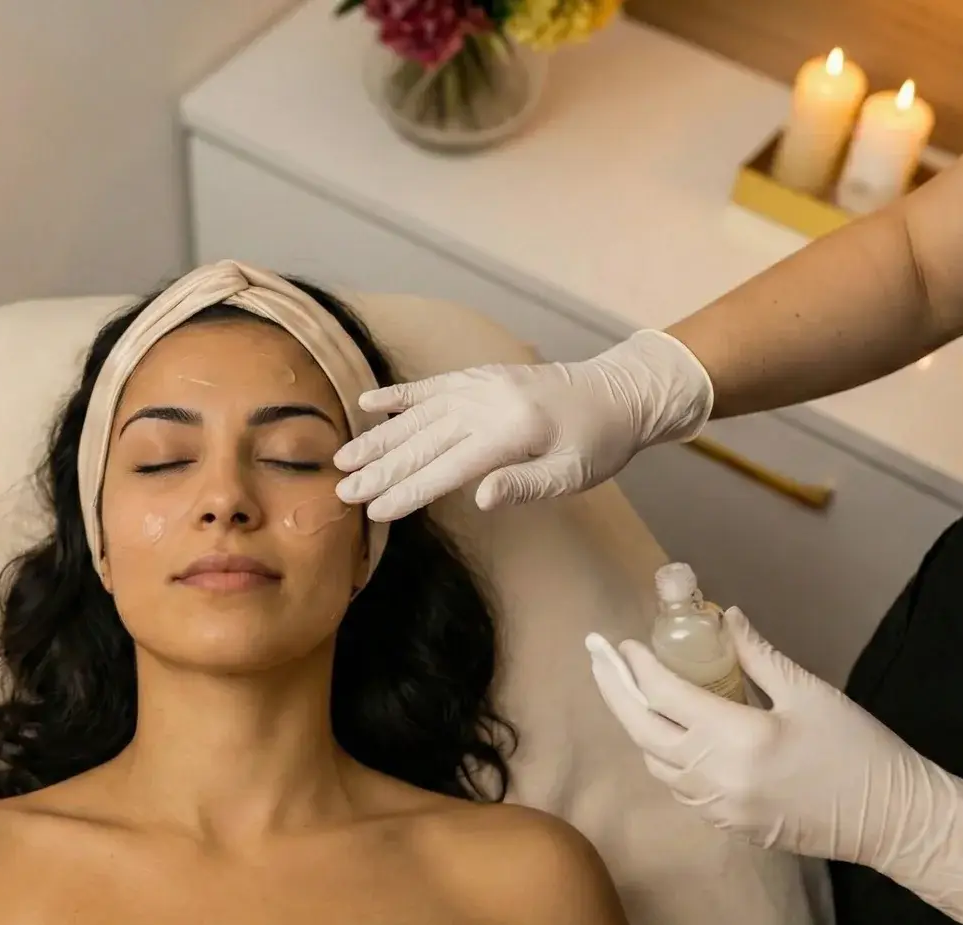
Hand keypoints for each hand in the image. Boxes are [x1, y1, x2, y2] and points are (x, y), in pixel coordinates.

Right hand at [332, 329, 712, 521]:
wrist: (618, 392)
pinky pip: (431, 385)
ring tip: (344, 458)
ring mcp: (480, 386)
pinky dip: (399, 395)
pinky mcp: (479, 377)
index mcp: (511, 432)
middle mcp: (487, 404)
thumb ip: (526, 485)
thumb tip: (479, 498)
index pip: (447, 468)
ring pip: (418, 414)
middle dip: (380, 469)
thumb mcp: (574, 474)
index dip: (408, 491)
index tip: (375, 511)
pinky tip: (368, 404)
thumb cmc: (599, 443)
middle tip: (344, 491)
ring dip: (379, 437)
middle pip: (423, 442)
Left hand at [587, 608, 962, 924]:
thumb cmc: (859, 749)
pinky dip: (665, 758)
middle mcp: (717, 777)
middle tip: (597, 659)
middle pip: (642, 731)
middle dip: (614, 691)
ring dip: (637, 727)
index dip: (637, 667)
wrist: (892, 820)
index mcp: (737, 738)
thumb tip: (724, 617)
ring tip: (628, 692)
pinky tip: (667, 735)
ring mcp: (720, 808)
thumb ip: (758, 655)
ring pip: (656, 764)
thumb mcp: (810, 692)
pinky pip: (680, 789)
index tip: (622, 643)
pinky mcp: (730, 826)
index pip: (665, 697)